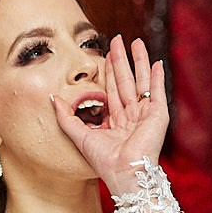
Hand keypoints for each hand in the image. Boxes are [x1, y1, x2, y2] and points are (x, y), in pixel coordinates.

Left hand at [53, 35, 169, 195]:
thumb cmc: (104, 161)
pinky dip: (158, 77)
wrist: (123, 173)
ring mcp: (145, 114)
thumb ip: (66, 117)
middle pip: (126, 80)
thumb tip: (53, 99)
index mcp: (116, 120)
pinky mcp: (157, 115)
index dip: (109, 71)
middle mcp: (132, 115)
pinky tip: (158, 62)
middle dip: (122, 59)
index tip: (105, 53)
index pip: (112, 89)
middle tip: (118, 39)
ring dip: (140, 61)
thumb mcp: (79, 135)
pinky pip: (157, 91)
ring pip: (141, 81)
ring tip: (137, 42)